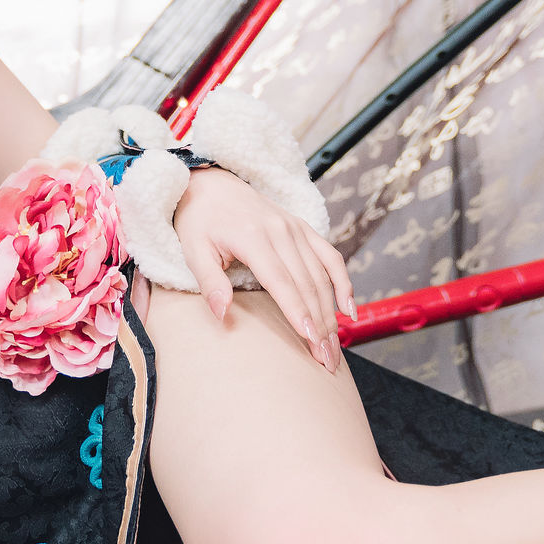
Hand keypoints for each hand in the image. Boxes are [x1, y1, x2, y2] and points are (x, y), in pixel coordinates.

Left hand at [171, 168, 354, 367]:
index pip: (282, 282)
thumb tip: (222, 315)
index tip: (310, 340)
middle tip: (326, 359)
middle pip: (308, 284)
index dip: (298, 312)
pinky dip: (343, 283)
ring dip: (332, 313)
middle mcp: (281, 231)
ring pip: (322, 276)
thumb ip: (209, 282)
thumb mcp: (193, 250)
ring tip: (334, 347)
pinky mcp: (303, 228)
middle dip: (320, 325)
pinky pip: (330, 256)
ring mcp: (295, 228)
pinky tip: (350, 309)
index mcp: (253, 237)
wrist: (211, 183)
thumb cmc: (199, 220)